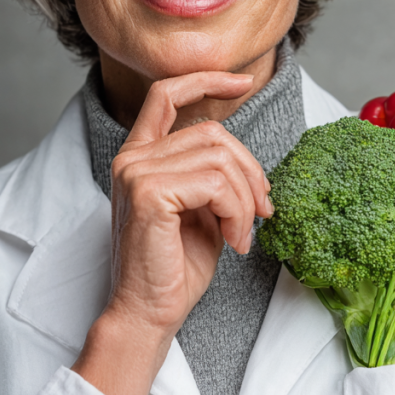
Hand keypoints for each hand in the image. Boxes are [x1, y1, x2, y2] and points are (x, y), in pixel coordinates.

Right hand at [71, 71, 271, 394]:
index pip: (166, 95)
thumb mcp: (200, 209)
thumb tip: (247, 161)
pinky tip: (234, 240)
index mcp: (140, 156)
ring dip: (245, 197)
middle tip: (262, 210)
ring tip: (243, 231)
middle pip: (212, 131)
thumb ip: (211, 174)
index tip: (242, 81)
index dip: (205, 80)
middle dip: (250, 169)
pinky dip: (237, 211)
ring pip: (219, 157)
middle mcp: (132, 157)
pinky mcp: (149, 193)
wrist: (149, 314)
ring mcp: (136, 172)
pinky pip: (215, 183)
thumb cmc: (175, 267)